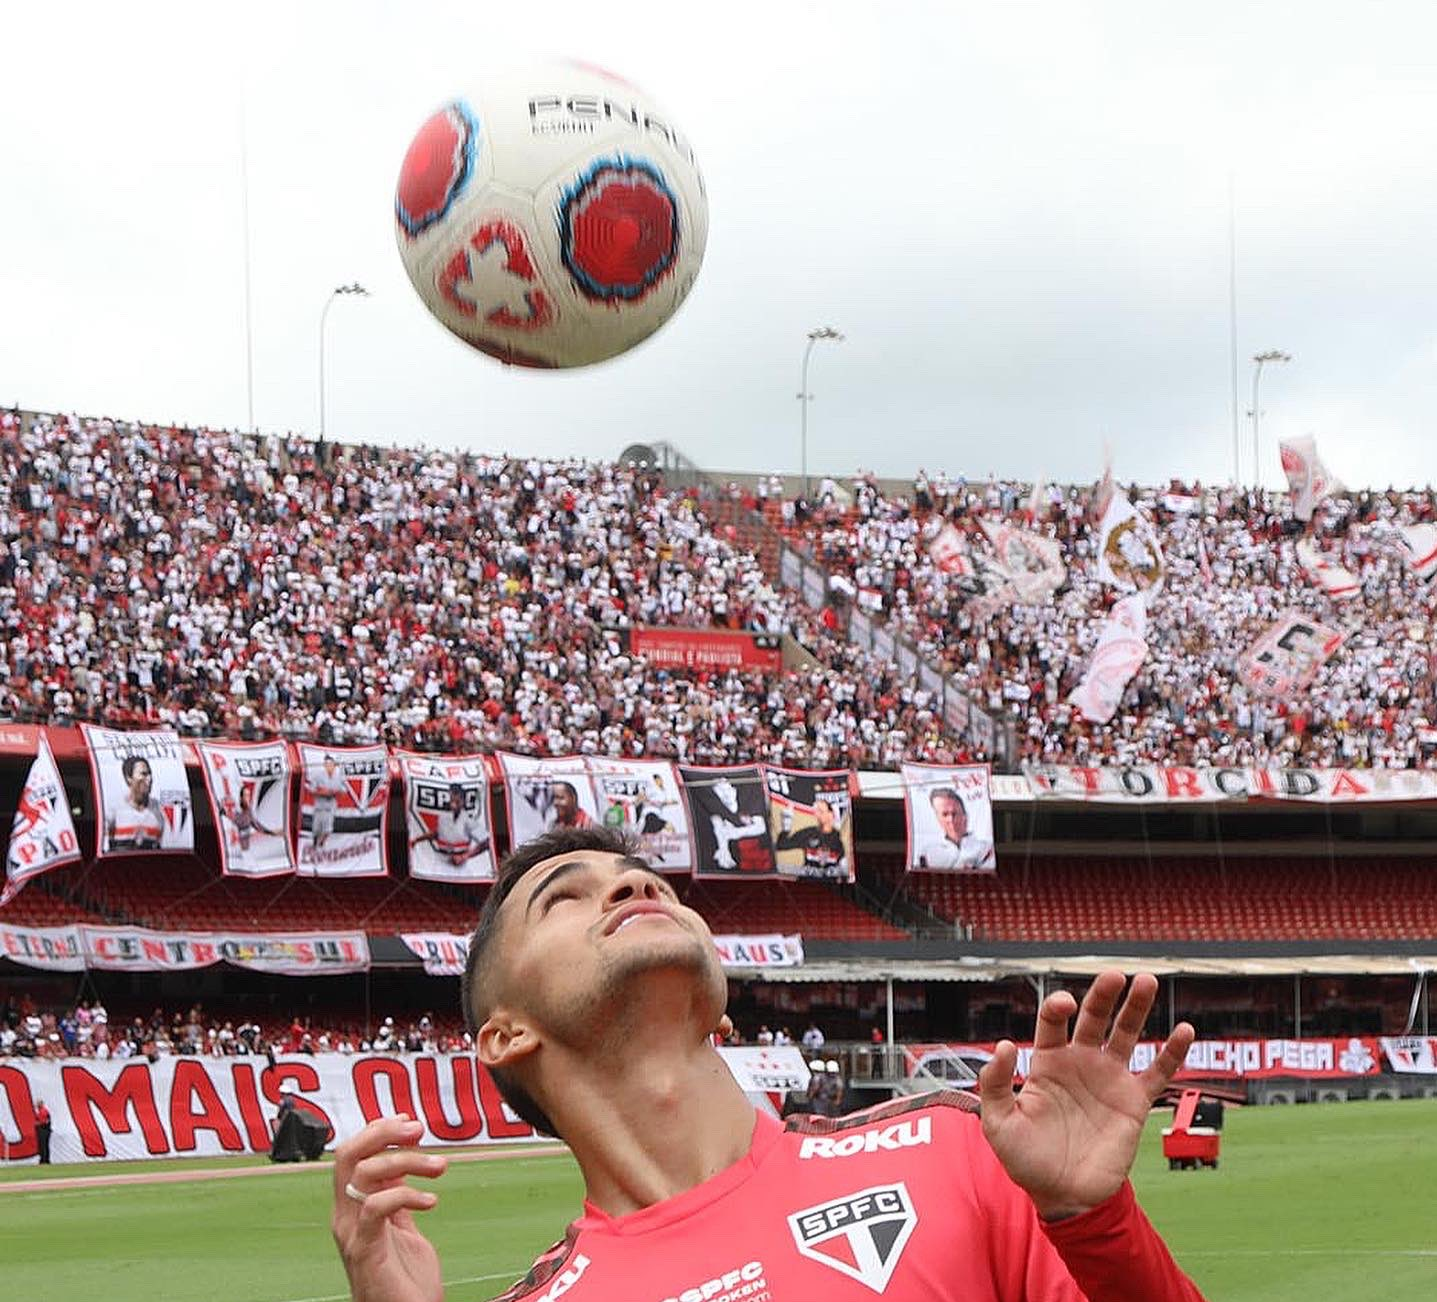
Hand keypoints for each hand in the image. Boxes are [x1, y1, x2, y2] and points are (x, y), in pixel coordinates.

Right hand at [331, 1114, 446, 1301]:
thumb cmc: (405, 1281)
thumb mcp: (403, 1227)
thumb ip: (397, 1197)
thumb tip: (401, 1162)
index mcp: (353, 1208)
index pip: (352, 1155)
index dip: (377, 1131)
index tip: (408, 1121)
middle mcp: (346, 1217)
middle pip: (349, 1156)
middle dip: (383, 1133)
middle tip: (419, 1130)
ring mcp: (352, 1234)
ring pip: (365, 1174)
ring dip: (407, 1161)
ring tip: (440, 1167)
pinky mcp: (365, 1251)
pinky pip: (375, 1208)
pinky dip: (405, 1194)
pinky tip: (430, 1201)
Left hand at [977, 971, 1194, 1220]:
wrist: (1063, 1197)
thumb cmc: (1026, 1159)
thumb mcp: (998, 1123)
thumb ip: (995, 1084)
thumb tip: (1004, 1044)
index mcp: (1047, 1063)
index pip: (1053, 1023)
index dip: (1058, 1008)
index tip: (1065, 1004)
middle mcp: (1079, 1063)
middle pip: (1093, 1019)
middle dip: (1104, 995)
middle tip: (1117, 974)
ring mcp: (1109, 1080)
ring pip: (1126, 1035)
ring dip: (1137, 1009)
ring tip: (1148, 981)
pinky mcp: (1133, 1103)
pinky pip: (1157, 1073)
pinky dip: (1171, 1052)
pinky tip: (1185, 1030)